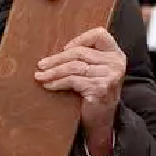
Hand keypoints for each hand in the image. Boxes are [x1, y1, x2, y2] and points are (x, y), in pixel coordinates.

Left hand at [37, 28, 125, 155]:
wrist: (102, 121)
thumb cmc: (95, 93)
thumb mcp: (96, 71)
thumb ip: (86, 57)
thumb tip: (56, 50)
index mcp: (116, 54)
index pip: (100, 35)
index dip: (80, 39)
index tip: (64, 49)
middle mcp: (116, 63)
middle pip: (81, 52)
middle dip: (57, 58)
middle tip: (41, 64)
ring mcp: (109, 76)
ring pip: (74, 66)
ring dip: (54, 71)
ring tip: (40, 75)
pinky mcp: (100, 88)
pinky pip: (73, 80)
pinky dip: (57, 82)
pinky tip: (48, 85)